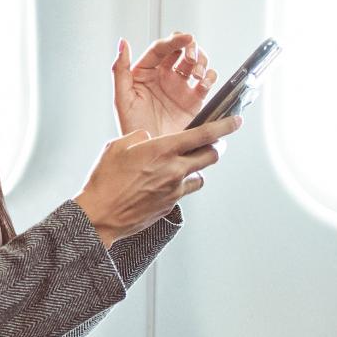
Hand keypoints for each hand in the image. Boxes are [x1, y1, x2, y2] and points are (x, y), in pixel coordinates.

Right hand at [74, 116, 242, 248]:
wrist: (100, 215)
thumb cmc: (105, 182)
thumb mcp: (117, 146)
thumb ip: (140, 137)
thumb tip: (150, 138)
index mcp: (163, 150)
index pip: (205, 135)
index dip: (225, 126)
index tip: (236, 121)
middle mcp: (174, 170)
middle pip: (211, 156)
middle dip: (215, 148)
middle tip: (213, 144)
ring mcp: (174, 190)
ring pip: (200, 176)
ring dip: (196, 169)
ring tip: (181, 166)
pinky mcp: (170, 205)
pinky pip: (184, 191)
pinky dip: (181, 185)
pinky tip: (163, 183)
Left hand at [112, 32, 219, 137]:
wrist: (150, 153)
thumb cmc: (132, 127)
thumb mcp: (122, 99)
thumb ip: (120, 70)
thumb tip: (122, 43)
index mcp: (146, 72)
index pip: (161, 48)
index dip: (174, 40)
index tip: (186, 38)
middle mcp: (164, 76)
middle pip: (182, 50)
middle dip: (190, 48)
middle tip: (191, 58)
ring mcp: (180, 87)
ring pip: (196, 62)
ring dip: (201, 61)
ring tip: (198, 74)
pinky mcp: (194, 99)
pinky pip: (206, 81)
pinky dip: (209, 78)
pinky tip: (204, 84)